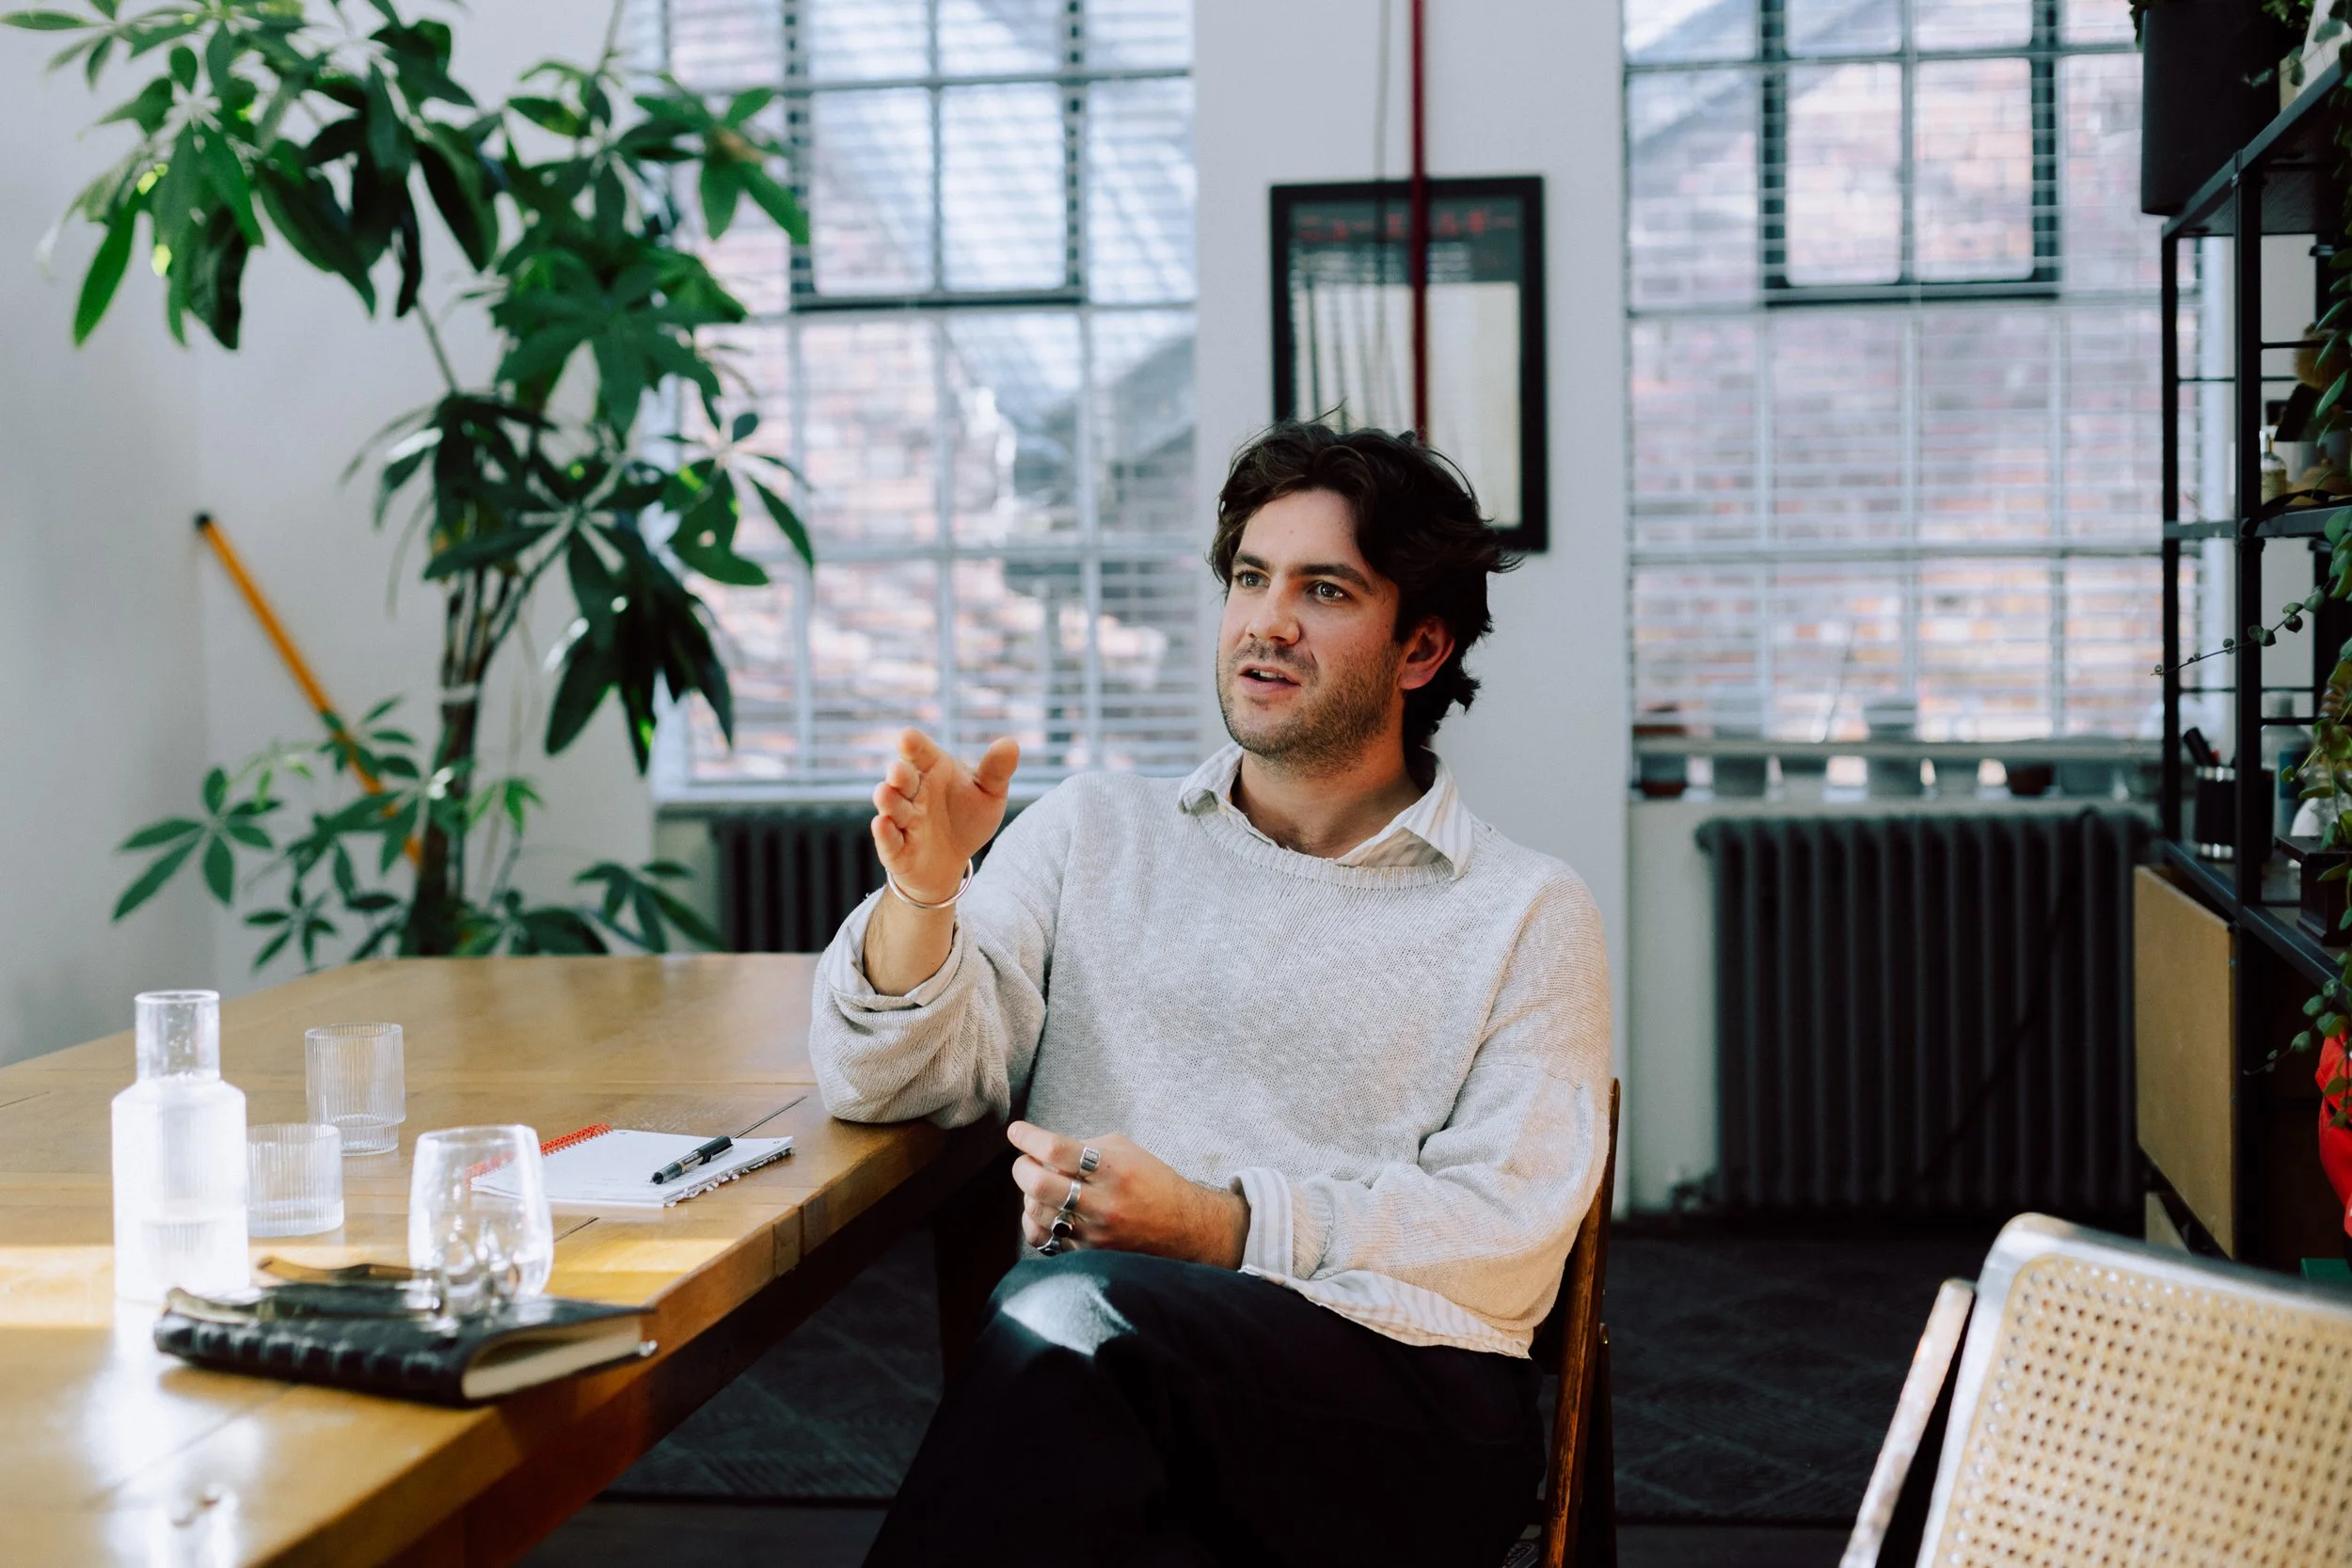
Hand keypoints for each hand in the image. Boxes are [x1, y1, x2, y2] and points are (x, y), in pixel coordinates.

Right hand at [871, 729, 1019, 902]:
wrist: (951, 860)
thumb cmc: (968, 818)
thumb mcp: (989, 794)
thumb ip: (996, 770)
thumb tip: (1010, 743)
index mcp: (933, 771)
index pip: (920, 753)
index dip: (913, 745)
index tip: (907, 737)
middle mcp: (913, 792)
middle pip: (902, 779)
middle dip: (899, 775)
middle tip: (899, 770)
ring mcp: (902, 821)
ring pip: (892, 807)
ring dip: (888, 800)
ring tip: (885, 792)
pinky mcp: (895, 849)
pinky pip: (888, 840)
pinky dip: (884, 833)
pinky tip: (881, 824)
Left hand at [1008, 1122, 1249, 1268]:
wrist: (1183, 1227)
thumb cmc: (1153, 1183)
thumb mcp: (1125, 1151)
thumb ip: (1085, 1146)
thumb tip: (1045, 1149)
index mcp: (1113, 1169)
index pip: (1057, 1149)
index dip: (1029, 1137)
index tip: (1016, 1131)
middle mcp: (1102, 1203)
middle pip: (1040, 1184)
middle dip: (1022, 1168)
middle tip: (1024, 1162)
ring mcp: (1094, 1233)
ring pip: (1038, 1214)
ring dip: (1028, 1195)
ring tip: (1038, 1187)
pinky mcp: (1089, 1255)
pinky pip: (1046, 1241)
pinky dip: (1035, 1224)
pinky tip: (1041, 1213)